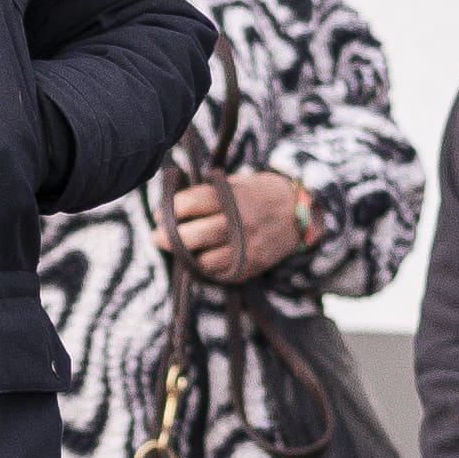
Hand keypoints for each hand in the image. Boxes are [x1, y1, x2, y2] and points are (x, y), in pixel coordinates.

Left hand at [165, 171, 317, 282]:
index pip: (193, 203)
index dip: (171, 210)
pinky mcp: (252, 266)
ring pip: (204, 260)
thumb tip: (171, 205)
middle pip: (194, 235)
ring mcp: (247, 248)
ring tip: (181, 249)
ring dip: (188, 256)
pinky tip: (202, 258)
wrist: (300, 213)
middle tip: (157, 237)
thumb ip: (210, 193)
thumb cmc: (261, 193)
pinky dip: (206, 268)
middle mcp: (240, 223)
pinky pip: (220, 274)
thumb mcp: (238, 183)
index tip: (160, 213)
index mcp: (234, 197)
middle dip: (169, 237)